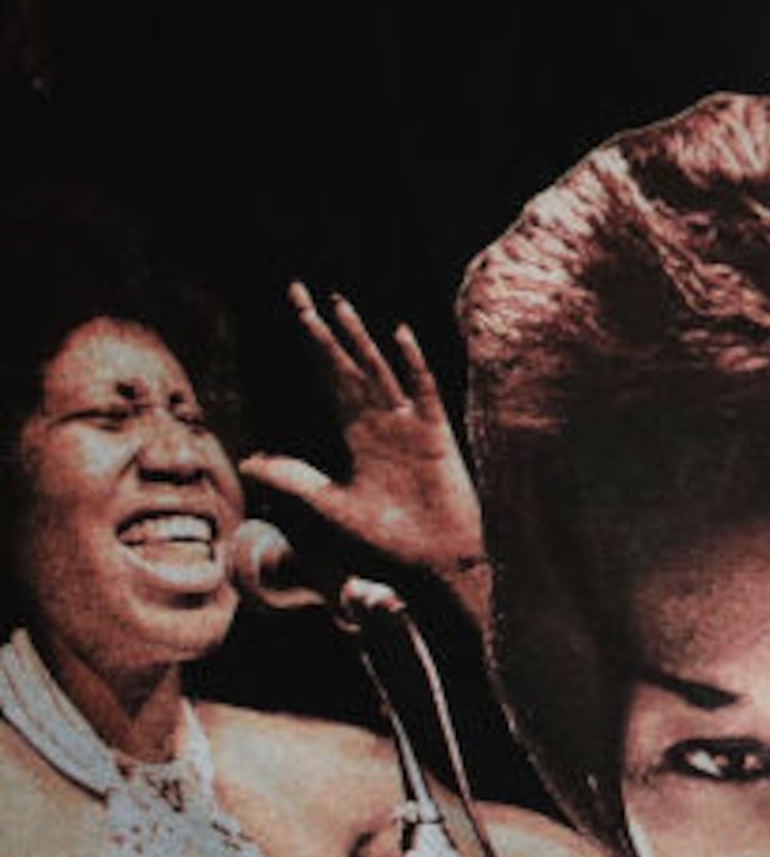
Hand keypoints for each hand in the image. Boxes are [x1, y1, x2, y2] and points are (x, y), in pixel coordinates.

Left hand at [238, 285, 486, 599]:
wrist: (433, 565)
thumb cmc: (386, 543)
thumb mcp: (327, 508)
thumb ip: (294, 479)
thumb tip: (249, 459)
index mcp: (356, 437)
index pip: (328, 380)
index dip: (312, 346)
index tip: (296, 312)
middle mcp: (380, 424)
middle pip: (347, 365)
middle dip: (324, 329)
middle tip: (301, 291)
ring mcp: (409, 426)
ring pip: (378, 370)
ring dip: (357, 338)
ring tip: (338, 303)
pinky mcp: (435, 435)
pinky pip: (421, 390)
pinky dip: (410, 362)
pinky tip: (397, 334)